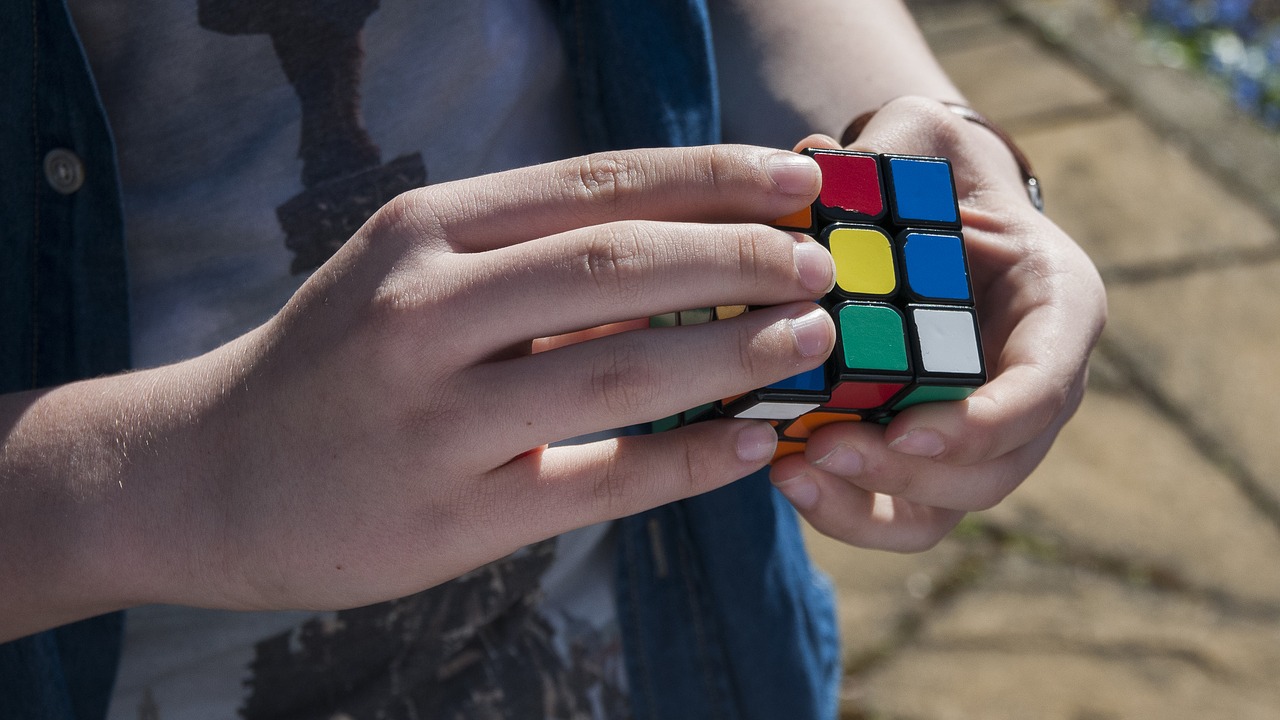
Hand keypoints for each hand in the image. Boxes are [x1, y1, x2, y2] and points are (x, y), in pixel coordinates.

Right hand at [81, 145, 839, 615]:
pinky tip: (752, 443)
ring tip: (808, 340)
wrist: (205, 474)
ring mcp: (436, 417)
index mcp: (424, 233)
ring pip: (623, 368)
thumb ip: (524, 259)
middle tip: (819, 266)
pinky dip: (691, 460)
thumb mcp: (403, 274)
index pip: (598, 183)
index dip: (713, 177)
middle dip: (742, 257)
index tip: (793, 180)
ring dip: (735, 352)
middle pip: (621, 264)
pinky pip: (603, 480)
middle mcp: (425, 311)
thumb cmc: (328, 362)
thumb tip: (679, 251)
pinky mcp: (453, 514)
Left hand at [768, 96, 1106, 551]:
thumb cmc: (931, 172)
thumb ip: (889, 147)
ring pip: (948, 506)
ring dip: (872, 504)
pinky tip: (785, 476)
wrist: (926, 215)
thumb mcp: (921, 141)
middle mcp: (1034, 383)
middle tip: (828, 449)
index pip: (1044, 386)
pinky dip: (846, 509)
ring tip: (794, 471)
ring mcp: (983, 430)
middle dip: (913, 475)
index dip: (984, 422)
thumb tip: (810, 169)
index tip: (907, 433)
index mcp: (1058, 306)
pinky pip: (899, 510)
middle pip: (997, 468)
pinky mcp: (927, 455)